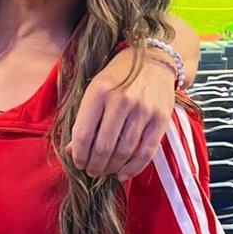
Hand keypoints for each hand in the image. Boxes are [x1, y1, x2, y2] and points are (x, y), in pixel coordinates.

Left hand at [67, 49, 174, 179]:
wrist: (154, 60)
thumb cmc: (118, 77)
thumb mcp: (94, 90)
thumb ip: (83, 119)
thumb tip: (71, 150)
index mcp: (99, 92)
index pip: (84, 133)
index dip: (79, 154)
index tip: (78, 163)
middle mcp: (121, 100)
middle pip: (103, 146)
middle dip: (94, 165)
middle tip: (91, 171)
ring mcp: (143, 110)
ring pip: (124, 151)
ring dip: (111, 168)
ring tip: (104, 171)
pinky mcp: (161, 118)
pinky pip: (146, 152)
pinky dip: (133, 168)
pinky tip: (123, 173)